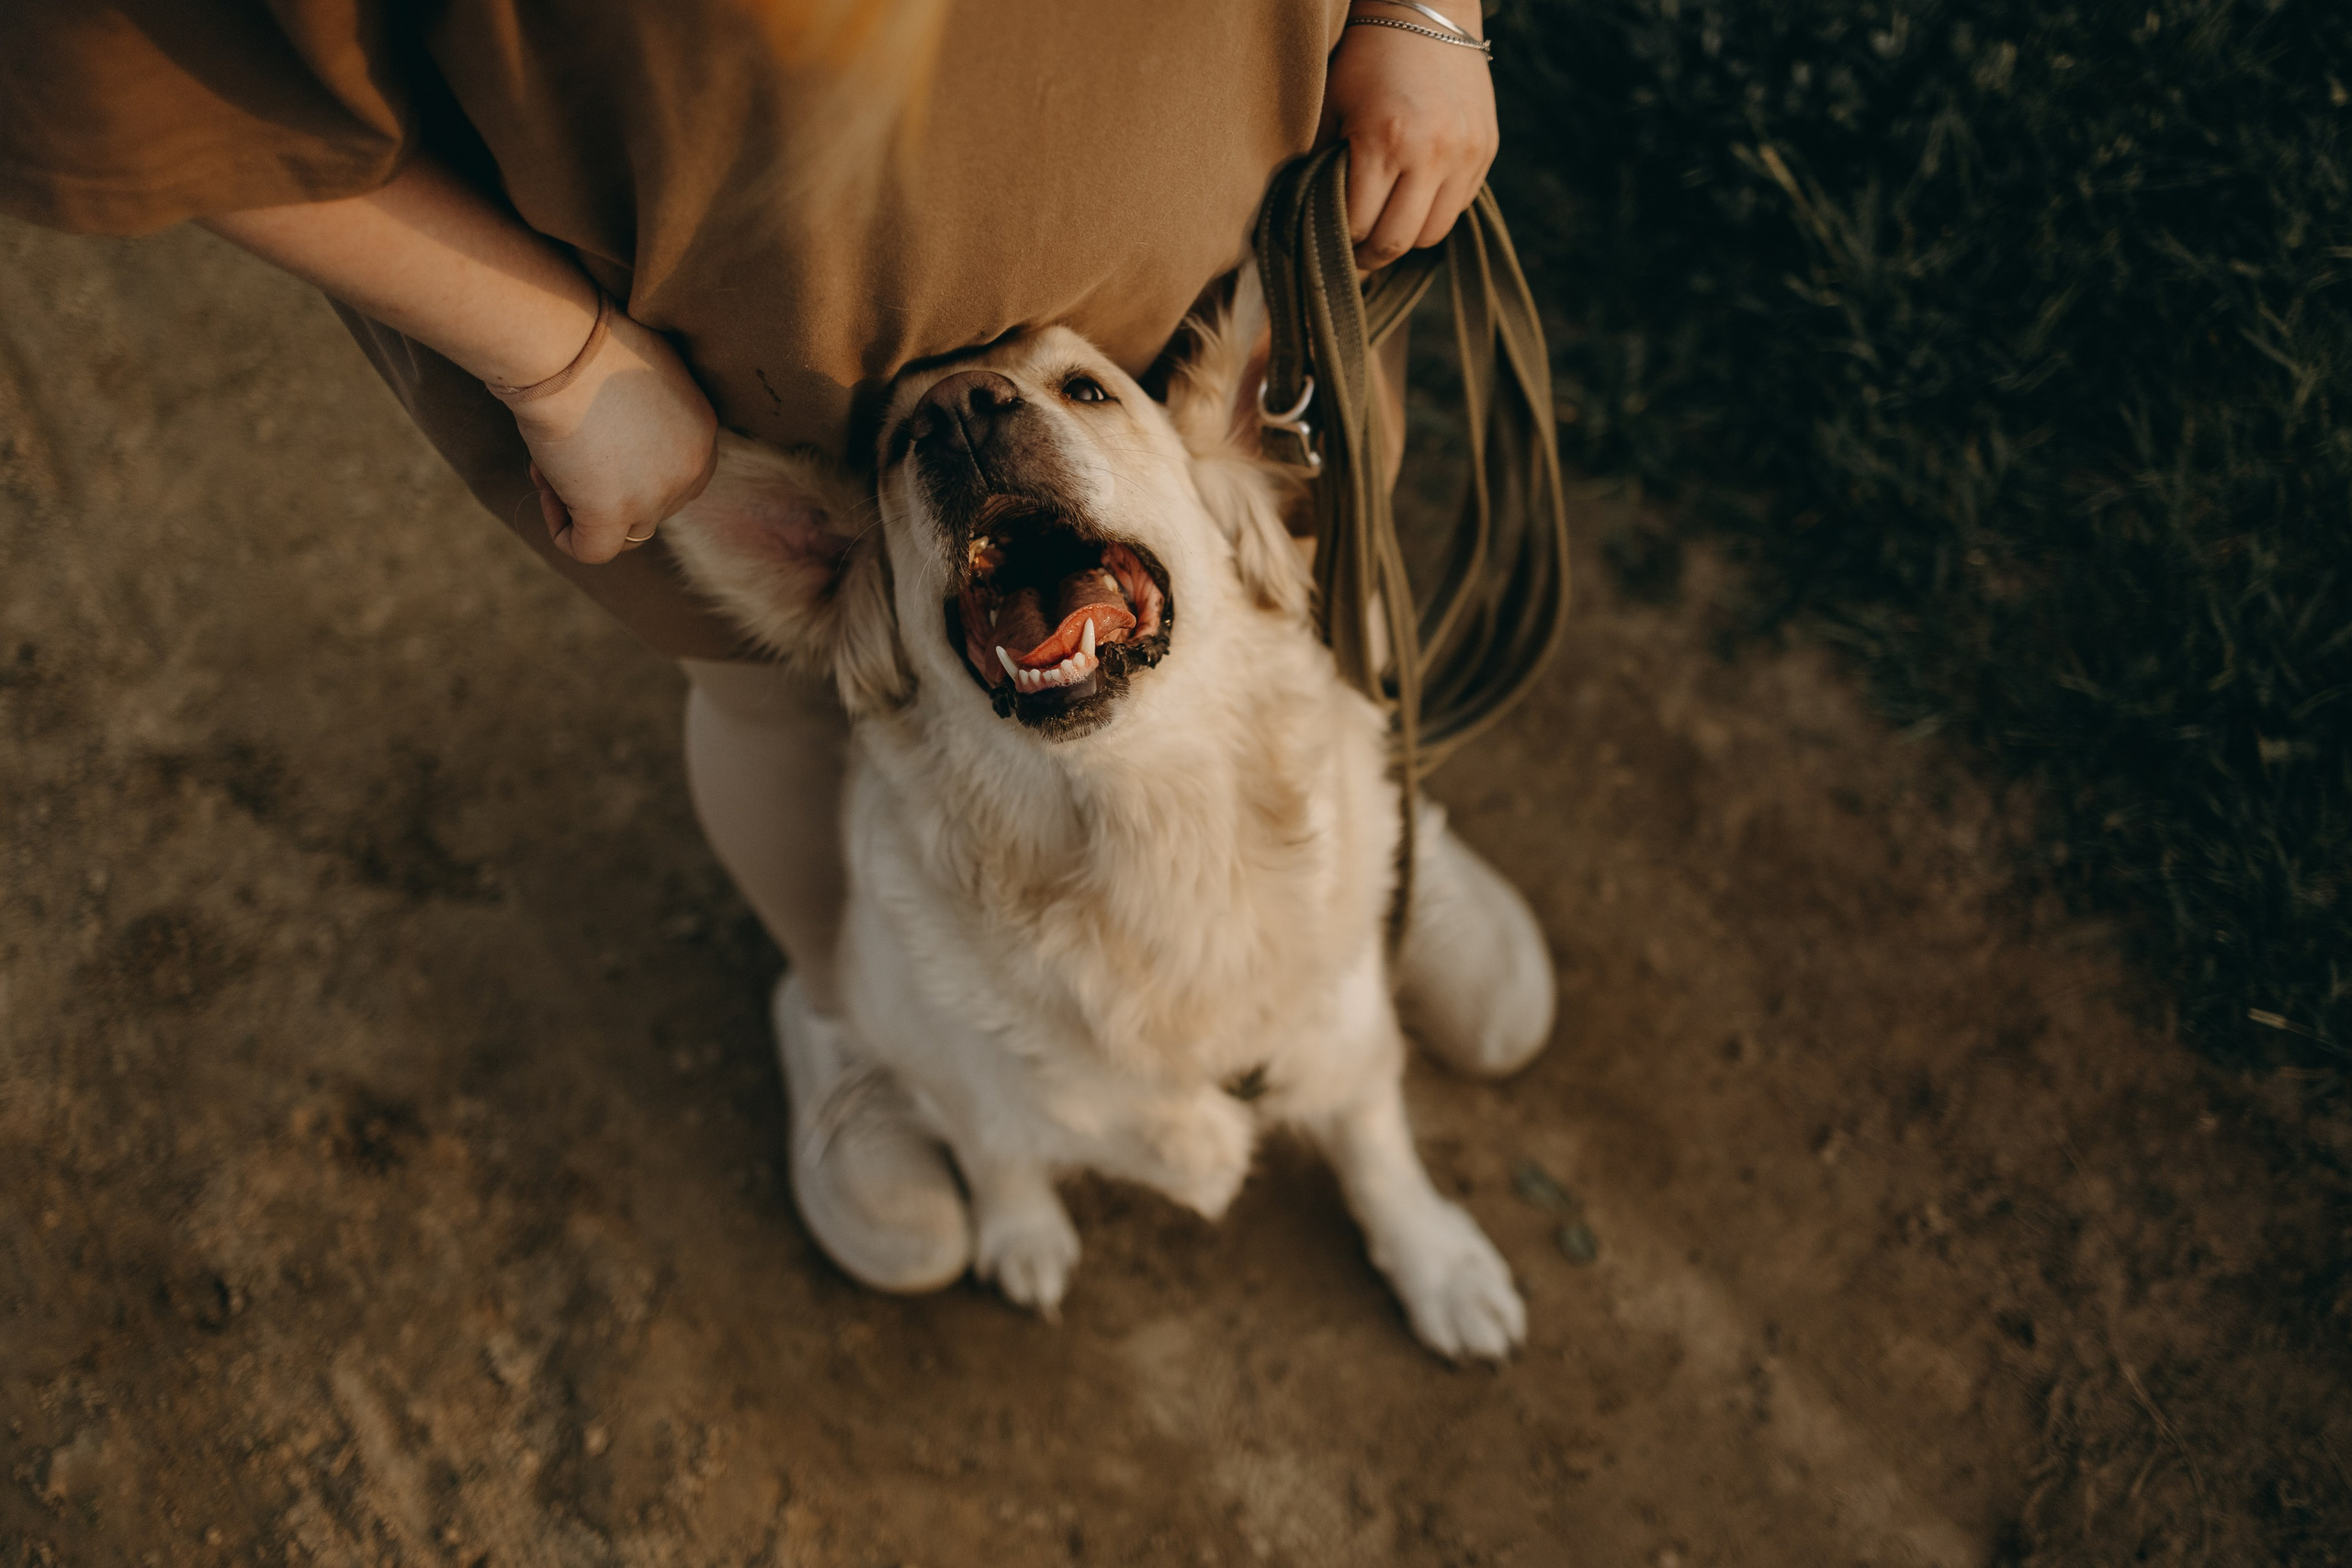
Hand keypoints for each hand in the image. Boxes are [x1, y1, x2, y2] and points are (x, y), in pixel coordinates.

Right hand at [200, 157, 715, 564]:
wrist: (561, 337)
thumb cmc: (586, 336)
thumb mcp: (639, 376)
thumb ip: (645, 416)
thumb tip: (617, 443)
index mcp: (705, 434)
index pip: (673, 479)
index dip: (627, 466)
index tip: (586, 435)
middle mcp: (694, 470)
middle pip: (650, 509)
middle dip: (604, 487)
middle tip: (562, 448)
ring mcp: (658, 496)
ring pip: (624, 533)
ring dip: (582, 503)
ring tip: (551, 460)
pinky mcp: (615, 514)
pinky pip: (592, 551)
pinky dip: (563, 529)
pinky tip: (545, 487)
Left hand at [1320, 1, 1499, 270]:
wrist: (1427, 12)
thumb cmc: (1366, 58)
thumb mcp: (1333, 108)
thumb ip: (1323, 166)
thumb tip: (1312, 222)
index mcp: (1386, 141)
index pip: (1358, 225)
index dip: (1339, 240)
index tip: (1329, 241)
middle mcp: (1432, 152)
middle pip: (1398, 240)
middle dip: (1370, 254)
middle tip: (1354, 254)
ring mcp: (1465, 153)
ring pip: (1433, 233)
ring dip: (1405, 236)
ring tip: (1385, 225)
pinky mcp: (1486, 151)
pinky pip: (1458, 207)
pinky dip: (1433, 211)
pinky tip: (1414, 195)